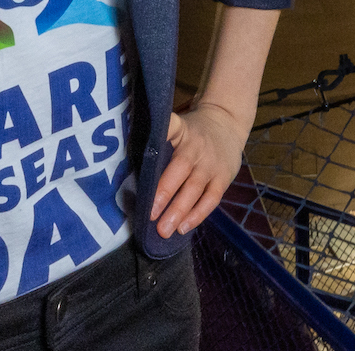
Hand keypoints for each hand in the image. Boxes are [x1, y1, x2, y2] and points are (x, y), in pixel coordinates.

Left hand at [150, 103, 246, 238]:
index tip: (143, 141)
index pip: (171, 127)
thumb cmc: (191, 135)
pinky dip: (197, 215)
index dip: (161, 132)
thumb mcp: (177, 128)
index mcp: (180, 130)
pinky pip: (211, 199)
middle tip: (150, 215)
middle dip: (165, 191)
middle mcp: (196, 146)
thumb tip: (126, 171)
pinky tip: (183, 228)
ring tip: (164, 230)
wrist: (227, 125)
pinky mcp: (223, 178)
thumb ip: (159, 145)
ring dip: (179, 210)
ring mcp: (211, 163)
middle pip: (181, 166)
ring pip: (195, 187)